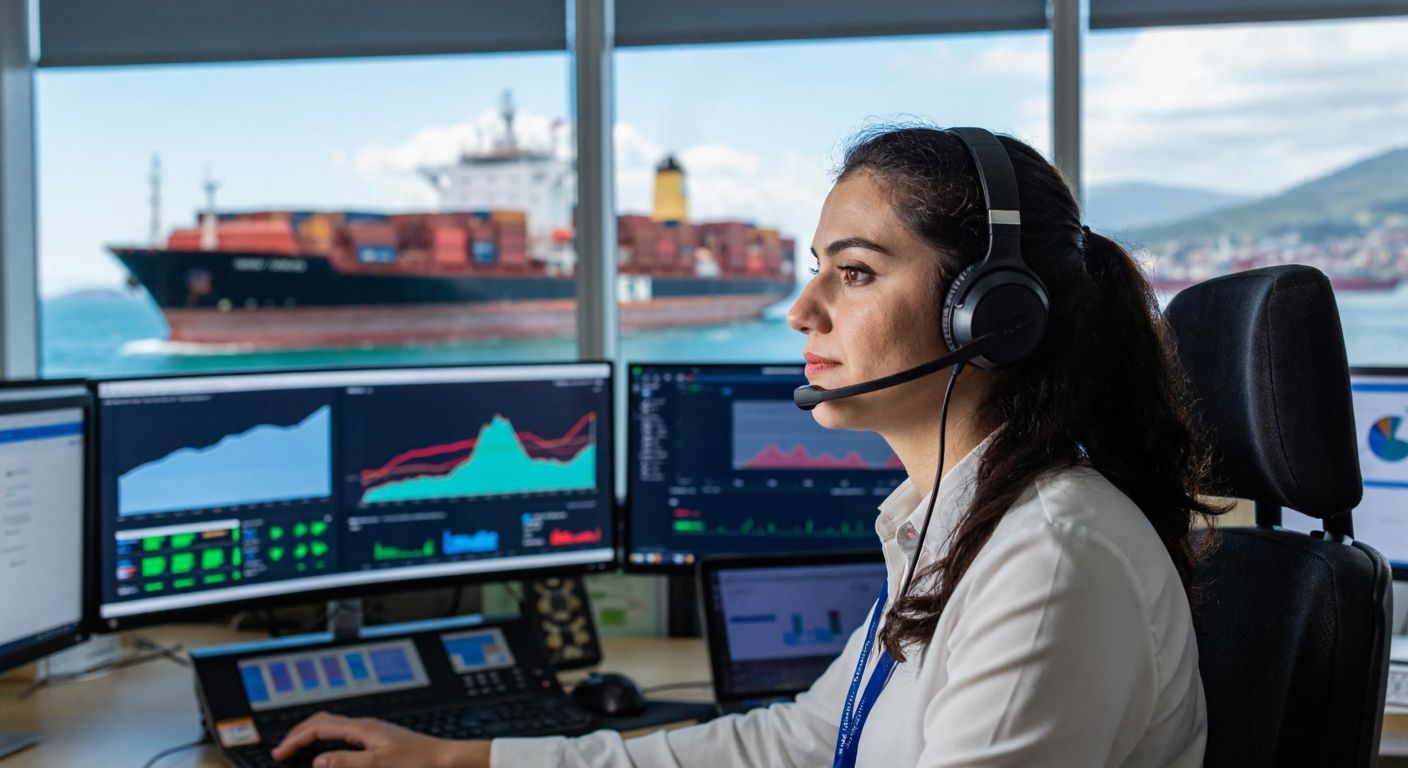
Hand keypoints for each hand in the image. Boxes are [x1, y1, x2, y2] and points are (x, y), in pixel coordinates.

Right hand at [270, 711, 490, 767]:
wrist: (445, 759)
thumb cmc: (417, 762)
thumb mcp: (378, 766)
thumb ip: (345, 762)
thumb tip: (317, 760)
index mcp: (363, 728)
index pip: (319, 727)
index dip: (296, 739)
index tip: (279, 753)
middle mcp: (366, 726)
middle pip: (324, 721)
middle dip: (300, 733)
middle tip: (283, 749)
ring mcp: (373, 731)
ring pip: (334, 726)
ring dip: (313, 735)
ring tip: (299, 748)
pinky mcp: (379, 739)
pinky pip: (345, 734)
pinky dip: (329, 740)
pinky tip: (330, 752)